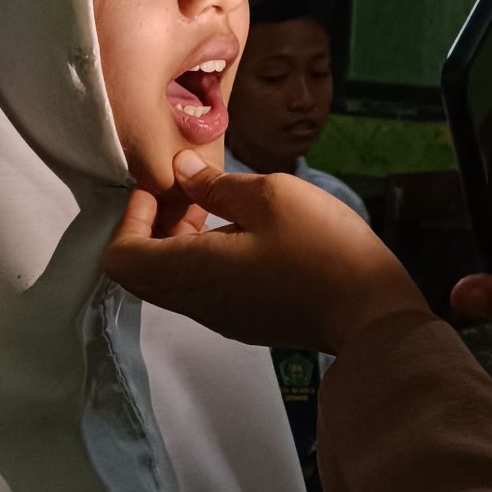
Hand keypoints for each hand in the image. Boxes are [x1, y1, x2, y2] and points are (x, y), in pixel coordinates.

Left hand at [102, 151, 425, 351]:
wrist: (370, 312)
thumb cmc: (323, 249)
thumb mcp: (270, 196)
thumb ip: (216, 184)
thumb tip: (182, 171)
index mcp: (191, 271)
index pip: (121, 258)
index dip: (129, 218)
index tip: (160, 188)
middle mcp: (196, 301)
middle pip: (140, 272)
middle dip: (152, 226)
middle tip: (186, 192)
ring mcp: (219, 316)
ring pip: (171, 281)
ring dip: (179, 241)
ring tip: (218, 205)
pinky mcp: (243, 320)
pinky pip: (200, 290)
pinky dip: (202, 258)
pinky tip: (241, 231)